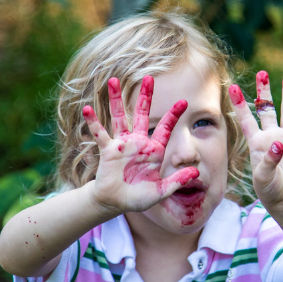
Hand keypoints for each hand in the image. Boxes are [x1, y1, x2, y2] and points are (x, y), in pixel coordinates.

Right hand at [83, 76, 198, 213]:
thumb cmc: (139, 197)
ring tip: (113, 80)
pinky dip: (94, 122)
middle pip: (142, 113)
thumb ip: (177, 181)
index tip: (183, 102)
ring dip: (115, 100)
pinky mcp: (108, 150)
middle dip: (145, 96)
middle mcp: (138, 142)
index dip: (174, 115)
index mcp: (154, 150)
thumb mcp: (161, 191)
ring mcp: (122, 144)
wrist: (116, 203)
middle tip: (149, 78)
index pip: (165, 128)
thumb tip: (196, 173)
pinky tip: (87, 109)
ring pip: (119, 117)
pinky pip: (100, 134)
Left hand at [229, 72, 282, 211]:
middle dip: (264, 92)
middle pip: (267, 109)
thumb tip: (280, 144)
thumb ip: (269, 161)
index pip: (247, 119)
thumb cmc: (269, 189)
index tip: (234, 87)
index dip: (241, 104)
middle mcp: (272, 136)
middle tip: (262, 73)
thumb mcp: (263, 178)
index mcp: (257, 142)